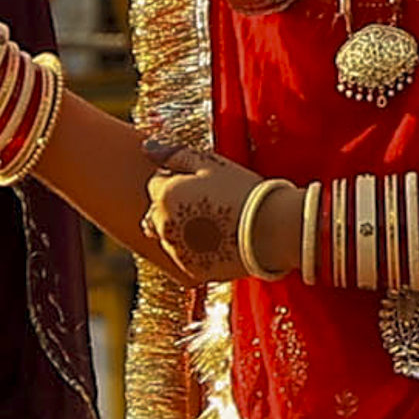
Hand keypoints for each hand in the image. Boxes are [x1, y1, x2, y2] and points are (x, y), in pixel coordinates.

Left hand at [143, 146, 261, 285]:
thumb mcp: (210, 163)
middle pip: (157, 213)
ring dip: (182, 232)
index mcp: (164, 195)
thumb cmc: (242, 190)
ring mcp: (175, 250)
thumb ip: (175, 154)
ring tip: (217, 226)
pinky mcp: (191, 270)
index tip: (204, 186)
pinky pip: (185, 258)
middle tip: (209, 207)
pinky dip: (196, 252)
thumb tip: (147, 148)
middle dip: (174, 209)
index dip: (180, 183)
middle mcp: (162, 224)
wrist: (271, 229)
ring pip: (169, 237)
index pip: (156, 185)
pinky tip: (220, 243)